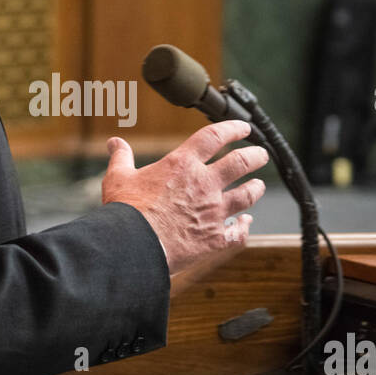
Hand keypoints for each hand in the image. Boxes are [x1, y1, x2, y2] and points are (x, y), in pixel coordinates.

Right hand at [102, 120, 267, 274]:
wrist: (134, 246)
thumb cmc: (126, 211)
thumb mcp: (119, 178)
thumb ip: (121, 157)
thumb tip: (114, 142)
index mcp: (182, 164)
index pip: (215, 136)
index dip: (233, 128)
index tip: (243, 128)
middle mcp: (204, 184)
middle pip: (241, 163)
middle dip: (256, 156)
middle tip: (261, 155)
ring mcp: (213, 211)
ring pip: (247, 195)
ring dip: (256, 188)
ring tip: (259, 185)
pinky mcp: (215, 238)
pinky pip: (238, 231)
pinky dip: (244, 226)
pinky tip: (246, 223)